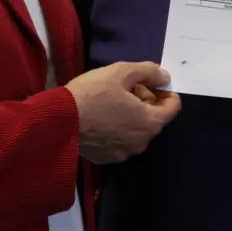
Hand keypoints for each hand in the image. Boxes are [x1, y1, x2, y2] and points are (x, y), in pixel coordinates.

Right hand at [64, 61, 181, 163]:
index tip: (149, 82)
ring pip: (137, 130)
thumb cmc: (92, 93)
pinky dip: (118, 128)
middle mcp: (142, 143)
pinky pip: (120, 140)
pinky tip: (101, 117)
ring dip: (131, 115)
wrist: (58, 121)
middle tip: (125, 88)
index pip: (173, 107)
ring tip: (111, 101)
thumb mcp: (122, 72)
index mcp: (150, 123)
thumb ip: (149, 71)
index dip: (164, 91)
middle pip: (154, 118)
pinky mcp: (106, 158)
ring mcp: (123, 154)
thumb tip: (165, 77)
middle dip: (145, 101)